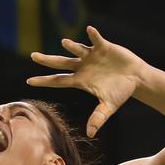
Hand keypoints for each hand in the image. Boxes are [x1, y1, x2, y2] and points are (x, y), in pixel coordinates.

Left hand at [27, 26, 143, 137]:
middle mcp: (82, 66)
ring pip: (77, 50)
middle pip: (61, 63)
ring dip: (71, 46)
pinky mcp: (103, 47)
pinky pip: (96, 40)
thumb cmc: (120, 92)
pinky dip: (93, 35)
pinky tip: (89, 30)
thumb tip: (91, 134)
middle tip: (33, 56)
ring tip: (65, 43)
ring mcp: (91, 56)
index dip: (44, 81)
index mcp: (80, 80)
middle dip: (47, 60)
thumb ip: (98, 118)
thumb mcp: (109, 106)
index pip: (58, 81)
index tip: (29, 81)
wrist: (135, 78)